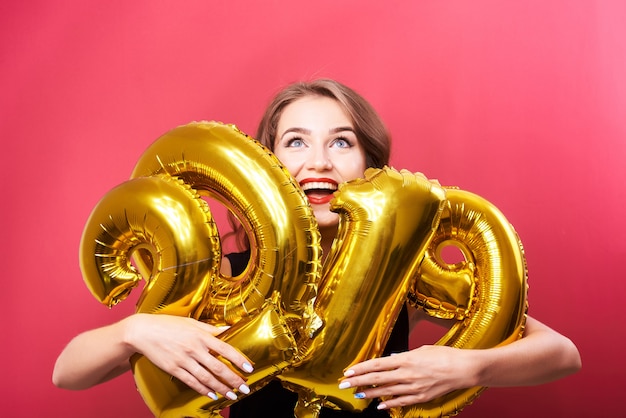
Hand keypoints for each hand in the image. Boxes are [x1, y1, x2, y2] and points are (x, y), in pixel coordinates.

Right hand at [125, 314, 253, 400]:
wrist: (143, 331)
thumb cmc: (168, 324)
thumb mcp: (191, 322)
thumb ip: (210, 328)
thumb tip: (227, 328)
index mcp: (201, 335)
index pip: (225, 349)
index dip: (238, 360)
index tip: (249, 368)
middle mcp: (194, 348)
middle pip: (218, 367)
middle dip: (233, 379)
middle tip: (245, 388)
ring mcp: (184, 360)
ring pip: (206, 378)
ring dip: (221, 388)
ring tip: (232, 395)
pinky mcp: (174, 369)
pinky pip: (191, 381)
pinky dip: (203, 389)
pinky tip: (212, 395)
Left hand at [338, 345, 476, 409]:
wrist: (463, 369)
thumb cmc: (444, 355)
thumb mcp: (422, 350)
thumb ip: (404, 356)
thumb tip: (392, 358)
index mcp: (406, 359)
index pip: (377, 364)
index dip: (361, 368)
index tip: (349, 370)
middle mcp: (406, 373)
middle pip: (377, 378)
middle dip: (358, 381)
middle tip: (344, 384)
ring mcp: (413, 387)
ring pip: (386, 391)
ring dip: (370, 393)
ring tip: (357, 394)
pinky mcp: (421, 397)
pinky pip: (401, 402)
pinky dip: (389, 404)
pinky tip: (379, 405)